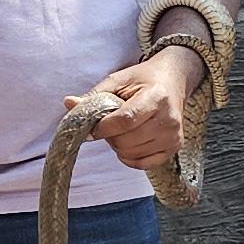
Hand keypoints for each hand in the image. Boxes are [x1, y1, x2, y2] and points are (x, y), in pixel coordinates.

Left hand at [80, 46, 201, 172]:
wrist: (173, 80)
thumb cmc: (144, 79)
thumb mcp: (119, 79)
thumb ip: (95, 95)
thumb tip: (69, 103)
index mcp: (156, 97)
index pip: (125, 120)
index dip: (103, 128)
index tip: (92, 127)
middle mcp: (168, 119)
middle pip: (127, 140)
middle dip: (110, 136)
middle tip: (109, 125)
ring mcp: (173, 136)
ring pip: (132, 153)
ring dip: (119, 146)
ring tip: (122, 130)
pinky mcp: (174, 147)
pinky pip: (144, 164)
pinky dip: (130, 157)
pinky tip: (130, 142)